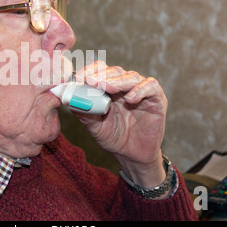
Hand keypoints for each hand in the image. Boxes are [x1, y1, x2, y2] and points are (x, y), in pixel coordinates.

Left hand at [74, 61, 167, 187]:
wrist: (132, 156)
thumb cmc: (113, 138)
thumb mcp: (94, 126)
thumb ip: (84, 112)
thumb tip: (69, 99)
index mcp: (108, 88)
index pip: (100, 70)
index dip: (90, 71)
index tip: (79, 78)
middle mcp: (125, 86)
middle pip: (114, 71)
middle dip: (101, 75)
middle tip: (91, 80)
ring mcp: (141, 91)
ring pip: (131, 77)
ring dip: (117, 81)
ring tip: (107, 87)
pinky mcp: (157, 99)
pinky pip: (151, 87)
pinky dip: (141, 89)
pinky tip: (130, 98)